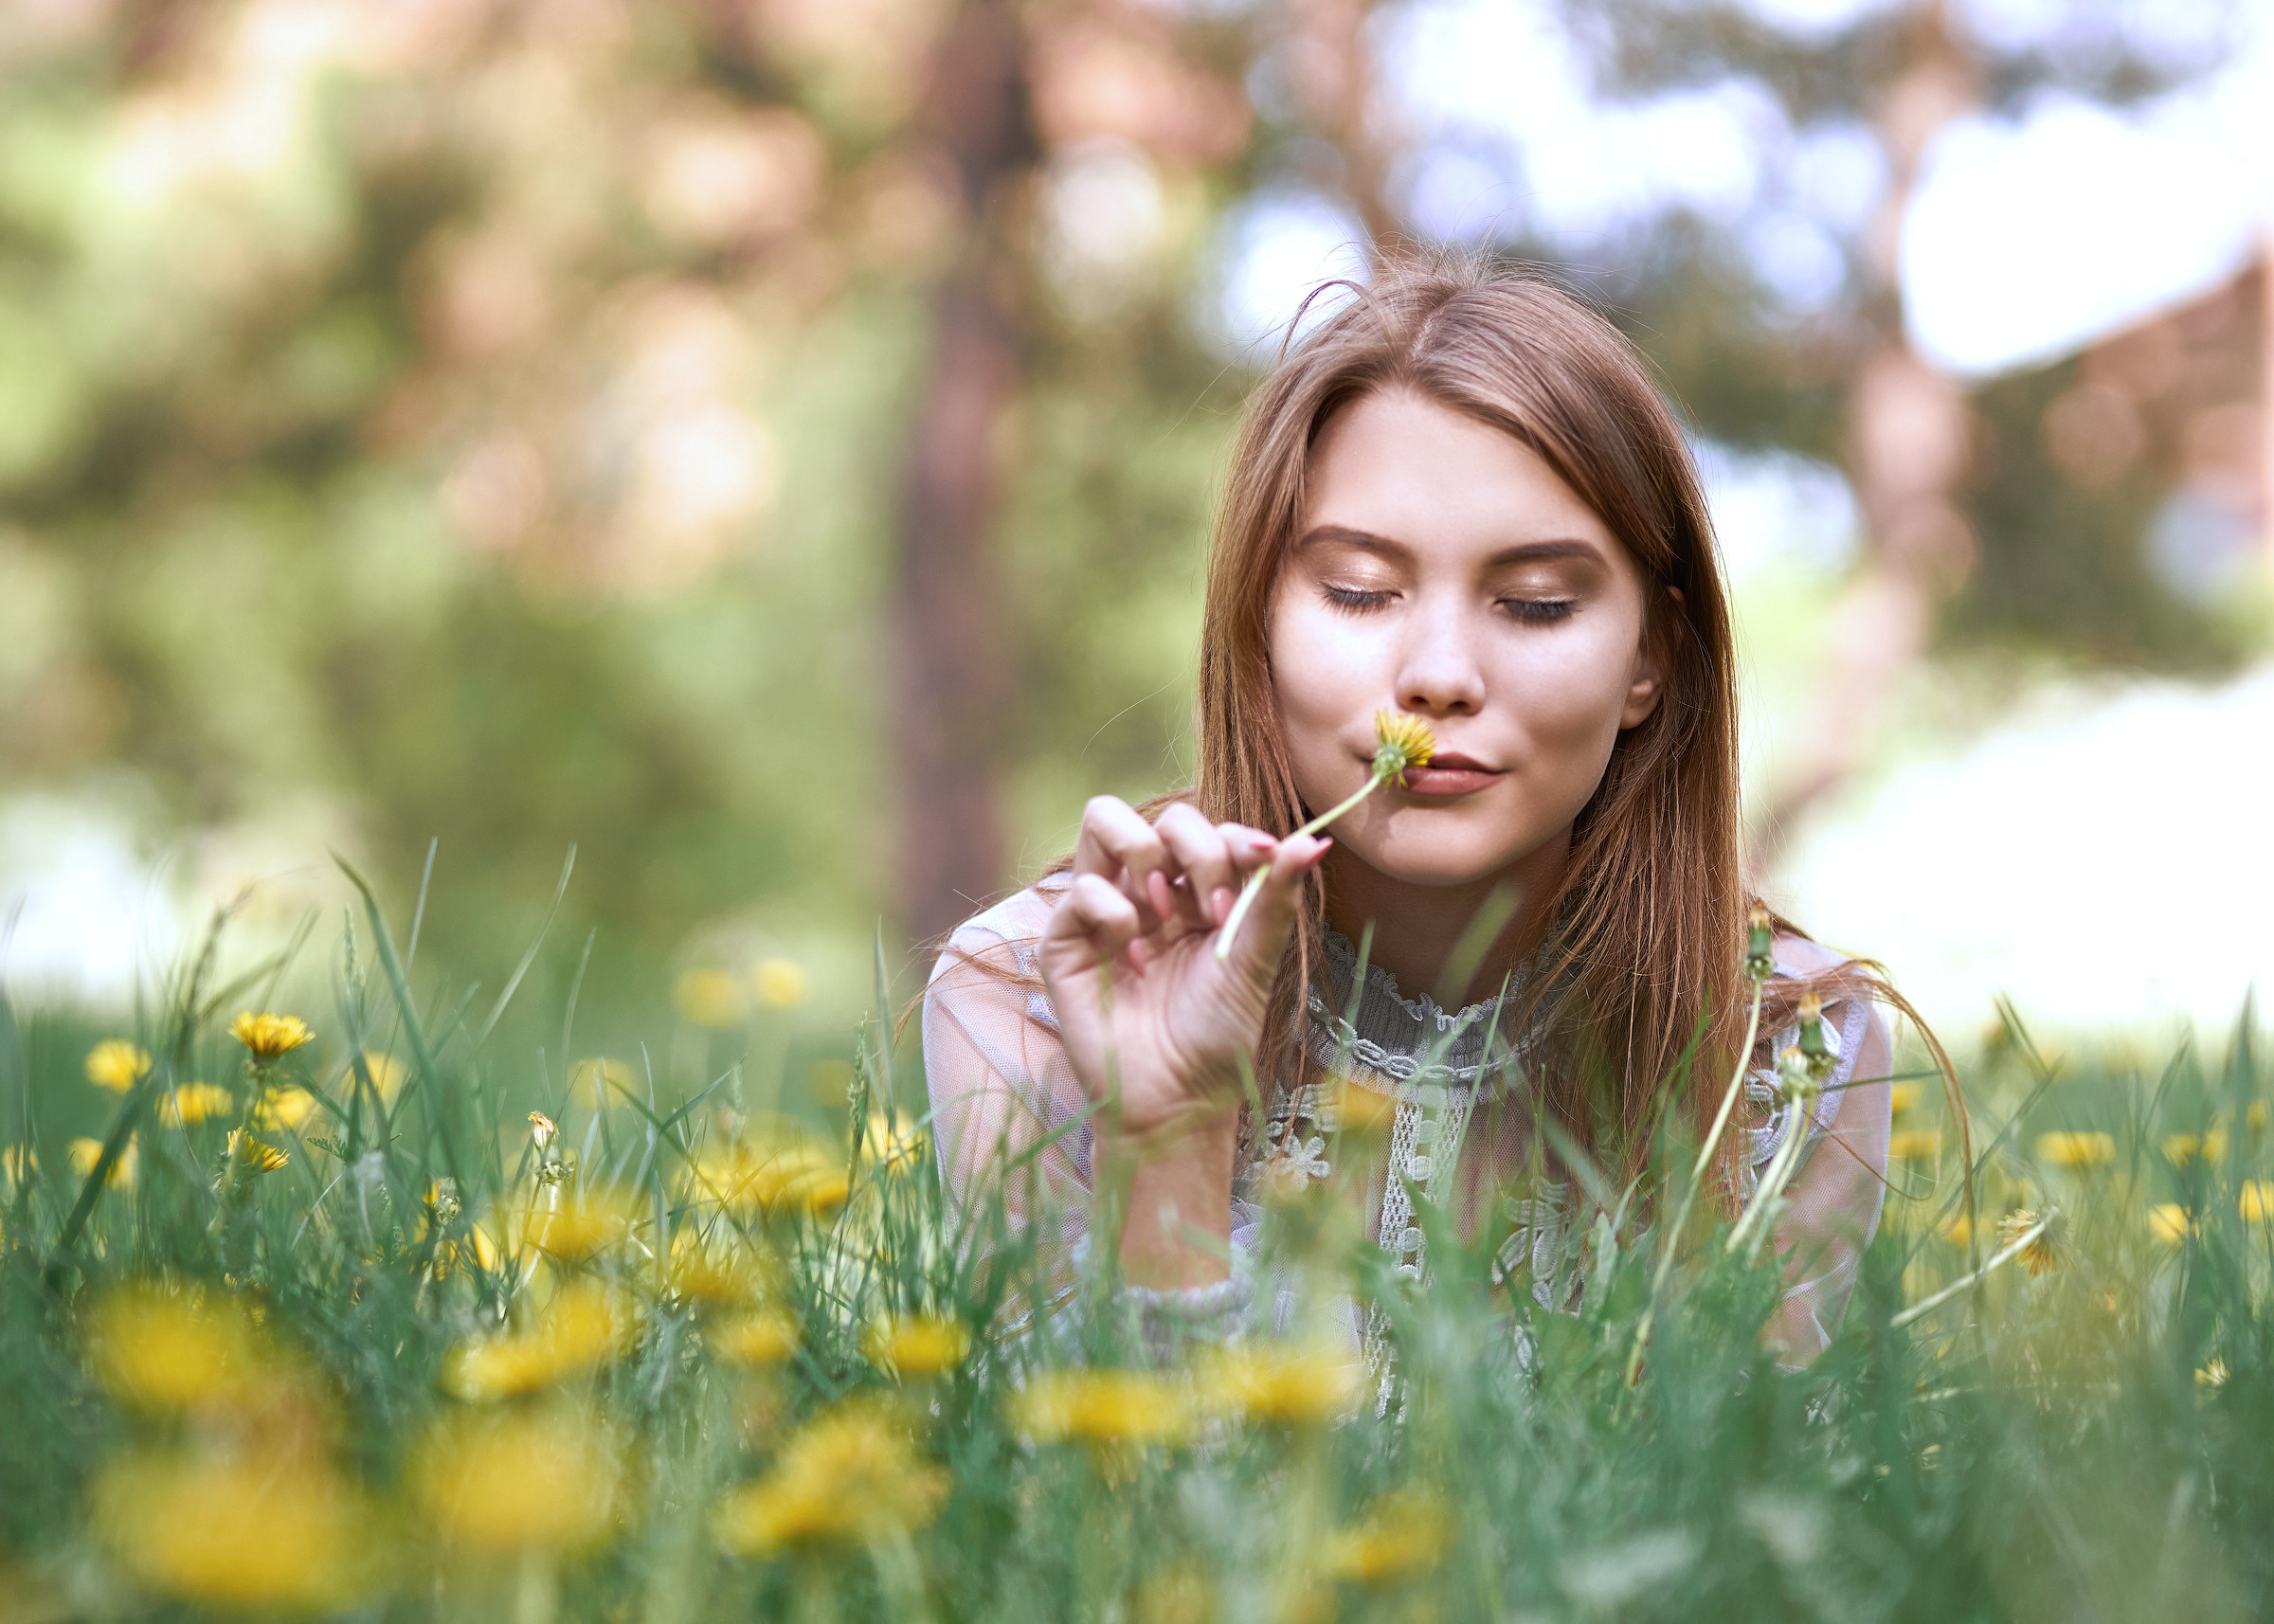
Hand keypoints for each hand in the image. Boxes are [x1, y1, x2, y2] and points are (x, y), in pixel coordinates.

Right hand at [1038, 797, 1329, 1144]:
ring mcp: (1105, 910)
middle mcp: (1150, 893)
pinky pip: (1080, 887)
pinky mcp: (1065, 939)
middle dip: (1196, 850)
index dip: (1234, 839)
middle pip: (1162, 818)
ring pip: (1104, 820)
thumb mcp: (1255, 960)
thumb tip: (1316, 840)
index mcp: (1198, 894)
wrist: (1177, 1099)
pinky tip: (1135, 958)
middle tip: (1214, 908)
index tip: (1262, 862)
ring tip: (1163, 910)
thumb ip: (1276, 897)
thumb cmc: (1218, 1035)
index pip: (1209, 830)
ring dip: (1145, 855)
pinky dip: (1113, 912)